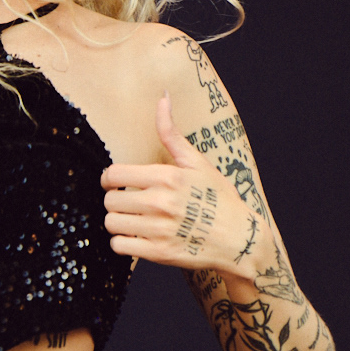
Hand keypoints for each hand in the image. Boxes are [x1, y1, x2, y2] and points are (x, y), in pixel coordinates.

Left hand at [101, 93, 267, 276]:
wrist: (239, 240)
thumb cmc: (218, 198)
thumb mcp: (197, 163)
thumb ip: (172, 133)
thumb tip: (162, 97)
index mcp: (167, 177)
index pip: (113, 174)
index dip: (110, 178)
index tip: (117, 182)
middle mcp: (161, 202)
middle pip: (109, 199)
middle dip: (116, 200)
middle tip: (129, 202)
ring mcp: (159, 229)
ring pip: (111, 223)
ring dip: (117, 221)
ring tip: (132, 219)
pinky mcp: (158, 253)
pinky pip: (119, 246)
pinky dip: (123, 243)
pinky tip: (137, 237)